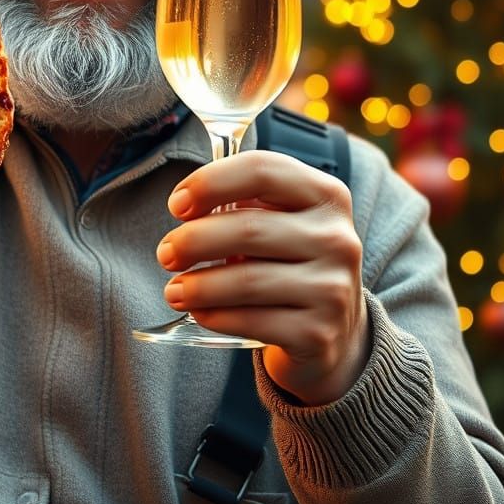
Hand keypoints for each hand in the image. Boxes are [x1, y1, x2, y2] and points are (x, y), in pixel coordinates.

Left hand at [156, 151, 369, 405]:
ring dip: (198, 285)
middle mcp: (337, 238)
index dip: (210, 182)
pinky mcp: (319, 334)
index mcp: (324, 195)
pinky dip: (216, 316)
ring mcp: (333, 288)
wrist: (332, 330)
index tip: (177, 205)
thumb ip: (240, 201)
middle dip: (193, 241)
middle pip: (248, 228)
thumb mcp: (277, 219)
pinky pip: (254, 322)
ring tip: (174, 290)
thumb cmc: (287, 260)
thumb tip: (185, 206)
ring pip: (247, 281)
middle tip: (166, 254)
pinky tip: (200, 312)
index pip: (261, 170)